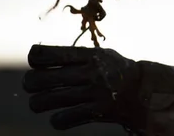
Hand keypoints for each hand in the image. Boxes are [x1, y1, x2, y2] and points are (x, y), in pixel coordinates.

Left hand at [22, 45, 173, 134]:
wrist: (143, 91)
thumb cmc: (114, 70)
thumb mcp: (99, 55)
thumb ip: (73, 56)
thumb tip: (37, 58)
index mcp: (88, 54)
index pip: (47, 53)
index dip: (35, 58)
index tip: (36, 62)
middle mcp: (90, 71)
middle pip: (42, 78)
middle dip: (30, 83)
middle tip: (31, 85)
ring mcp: (93, 92)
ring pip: (48, 100)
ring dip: (37, 103)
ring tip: (38, 103)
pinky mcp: (97, 111)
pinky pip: (64, 118)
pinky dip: (57, 120)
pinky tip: (58, 117)